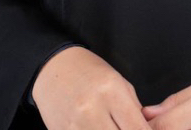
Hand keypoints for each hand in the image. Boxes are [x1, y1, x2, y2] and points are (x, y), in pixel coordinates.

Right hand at [32, 45, 151, 128]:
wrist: (53, 67)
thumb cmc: (89, 71)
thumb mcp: (118, 82)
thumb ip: (133, 109)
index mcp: (111, 91)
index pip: (137, 128)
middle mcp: (92, 109)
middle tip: (126, 127)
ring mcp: (75, 125)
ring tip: (111, 126)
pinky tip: (96, 127)